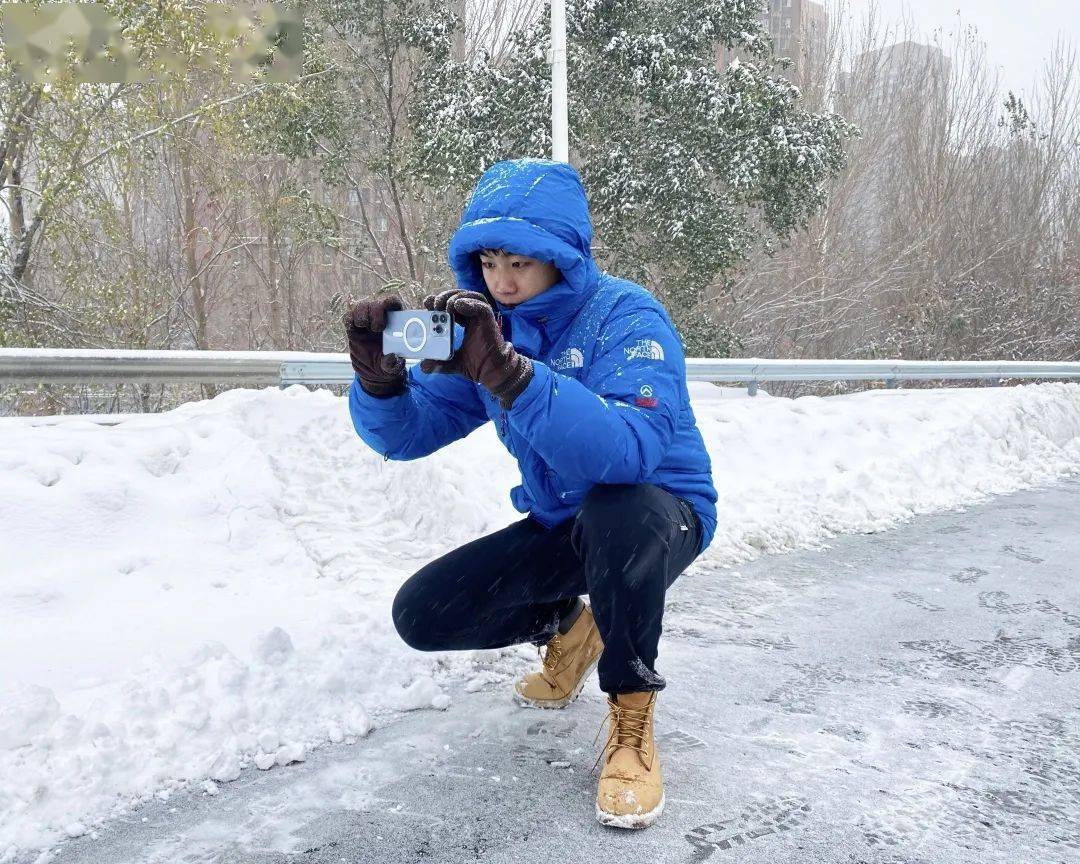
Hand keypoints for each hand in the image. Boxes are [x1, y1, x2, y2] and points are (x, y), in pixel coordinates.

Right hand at [342, 295, 406, 397]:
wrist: (373, 371)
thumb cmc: (387, 365)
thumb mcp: (392, 368)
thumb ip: (393, 364)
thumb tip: (392, 357)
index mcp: (394, 322)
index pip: (393, 303)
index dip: (391, 302)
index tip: (390, 309)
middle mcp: (379, 318)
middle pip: (376, 304)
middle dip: (376, 311)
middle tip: (377, 328)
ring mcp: (366, 322)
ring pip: (361, 307)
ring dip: (362, 314)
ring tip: (364, 326)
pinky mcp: (353, 328)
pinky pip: (348, 317)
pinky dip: (349, 320)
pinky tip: (352, 328)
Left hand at [418, 289, 532, 408]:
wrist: (492, 373)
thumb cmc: (477, 365)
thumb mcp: (452, 362)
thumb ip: (438, 362)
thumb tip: (424, 366)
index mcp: (466, 322)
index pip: (451, 306)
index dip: (439, 301)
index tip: (427, 303)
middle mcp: (474, 317)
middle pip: (459, 297)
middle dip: (444, 297)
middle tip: (433, 304)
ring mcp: (482, 318)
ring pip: (470, 296)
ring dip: (455, 297)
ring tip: (444, 306)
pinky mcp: (489, 321)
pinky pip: (481, 306)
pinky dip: (469, 303)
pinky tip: (458, 305)